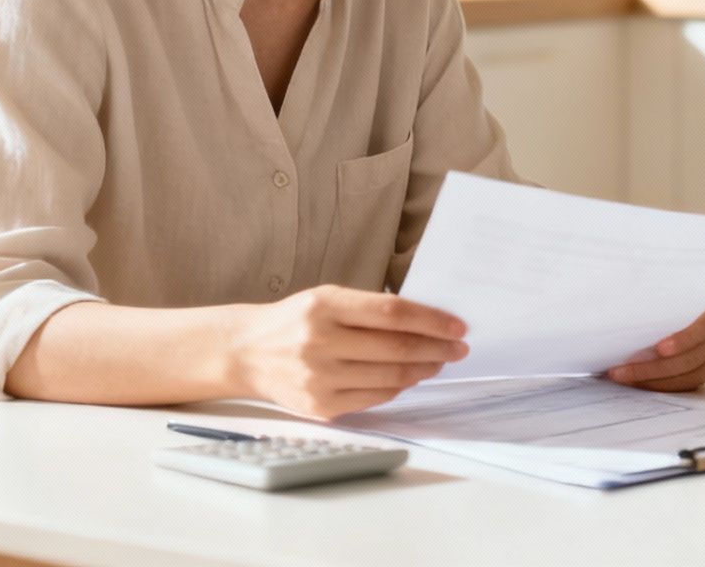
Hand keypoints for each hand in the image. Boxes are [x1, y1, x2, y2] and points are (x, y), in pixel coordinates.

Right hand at [228, 285, 467, 418]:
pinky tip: (410, 377)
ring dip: (423, 370)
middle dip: (437, 349)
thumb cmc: (296, 321)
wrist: (247, 352)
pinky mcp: (320, 405)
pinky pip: (374, 398)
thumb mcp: (327, 299)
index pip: (393, 313)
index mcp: (325, 307)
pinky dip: (399, 388)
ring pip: (390, 377)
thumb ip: (369, 308)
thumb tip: (426, 321)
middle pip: (396, 348)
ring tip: (438, 362)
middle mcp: (320, 342)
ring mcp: (320, 378)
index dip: (431, 320)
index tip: (458, 326)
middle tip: (458, 348)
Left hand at [607, 305, 704, 391]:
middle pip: (694, 358)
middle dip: (658, 367)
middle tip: (628, 370)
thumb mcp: (655, 292)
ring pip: (690, 376)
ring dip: (655, 380)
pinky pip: (683, 387)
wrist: (658, 317)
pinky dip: (659, 386)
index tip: (660, 348)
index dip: (684, 340)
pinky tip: (636, 381)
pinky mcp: (697, 374)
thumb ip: (648, 297)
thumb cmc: (659, 303)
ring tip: (626, 376)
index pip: (704, 328)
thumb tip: (625, 300)